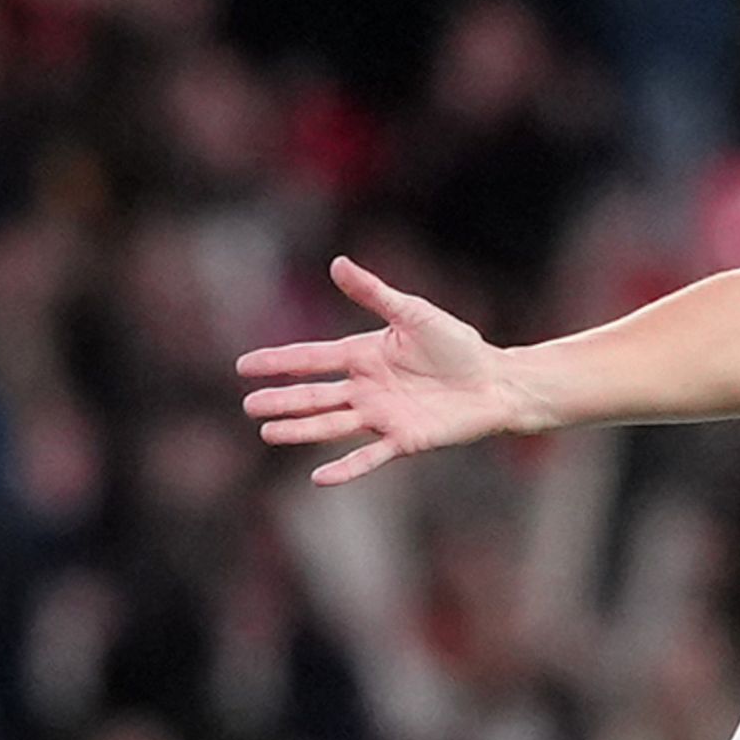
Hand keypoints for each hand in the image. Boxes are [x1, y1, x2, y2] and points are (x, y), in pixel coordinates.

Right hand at [238, 256, 533, 484]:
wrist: (496, 380)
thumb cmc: (458, 344)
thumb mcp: (413, 313)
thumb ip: (374, 293)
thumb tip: (337, 263)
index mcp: (365, 355)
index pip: (312, 358)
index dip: (279, 362)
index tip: (243, 365)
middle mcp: (366, 388)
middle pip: (315, 395)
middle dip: (282, 400)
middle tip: (249, 405)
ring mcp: (382, 416)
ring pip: (331, 425)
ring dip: (301, 430)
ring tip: (268, 432)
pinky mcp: (403, 440)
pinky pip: (368, 456)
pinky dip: (345, 468)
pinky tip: (319, 477)